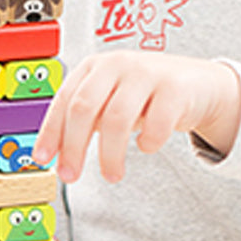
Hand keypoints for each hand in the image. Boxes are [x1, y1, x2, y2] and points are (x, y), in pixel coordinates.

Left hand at [32, 51, 240, 183]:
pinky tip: (146, 146)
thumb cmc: (146, 96)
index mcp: (94, 67)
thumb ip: (85, 123)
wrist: (198, 84)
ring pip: (116, 118)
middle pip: (84, 107)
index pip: (64, 100)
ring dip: (109, 154)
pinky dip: (148, 142)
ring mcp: (146, 73)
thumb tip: (58, 159)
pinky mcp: (175, 88)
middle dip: (73, 146)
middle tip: (70, 175)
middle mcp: (117, 64)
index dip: (51, 132)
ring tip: (111, 175)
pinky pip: (156, 124)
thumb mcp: (110, 101)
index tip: (43, 159)